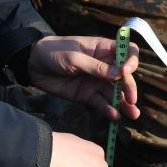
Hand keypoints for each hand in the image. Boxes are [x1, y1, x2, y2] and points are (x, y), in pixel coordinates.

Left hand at [25, 36, 141, 120]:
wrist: (32, 65)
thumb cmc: (54, 52)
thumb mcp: (74, 58)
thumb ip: (96, 67)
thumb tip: (120, 73)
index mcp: (103, 49)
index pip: (127, 52)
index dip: (131, 61)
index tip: (126, 71)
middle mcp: (104, 65)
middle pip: (123, 76)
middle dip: (129, 87)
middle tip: (132, 99)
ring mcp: (96, 81)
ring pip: (114, 92)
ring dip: (124, 103)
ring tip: (133, 114)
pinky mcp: (86, 94)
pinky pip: (101, 103)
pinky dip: (108, 109)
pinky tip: (114, 116)